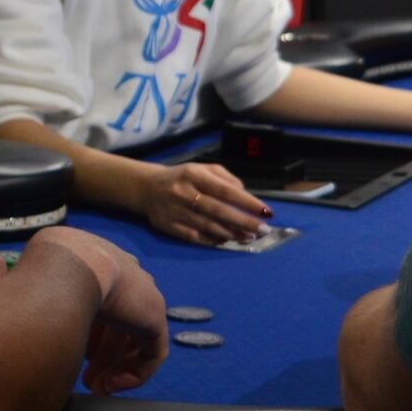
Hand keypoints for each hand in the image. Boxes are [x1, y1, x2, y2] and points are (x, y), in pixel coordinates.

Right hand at [27, 227, 168, 394]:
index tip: (72, 354)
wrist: (69, 264)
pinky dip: (134, 374)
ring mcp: (143, 296)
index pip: (103, 308)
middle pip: (118, 328)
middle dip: (101, 358)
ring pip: (135, 342)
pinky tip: (111, 384)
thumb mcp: (44, 289)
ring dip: (114, 369)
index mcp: (102, 268)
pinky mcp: (155, 317)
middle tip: (86, 381)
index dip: (88, 336)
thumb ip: (49, 305)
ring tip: (96, 388)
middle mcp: (125, 279)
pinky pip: (152, 353)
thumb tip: (37, 327)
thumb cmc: (46, 275)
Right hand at [138, 162, 270, 245]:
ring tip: (249, 237)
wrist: (146, 188)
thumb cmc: (182, 177)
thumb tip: (245, 193)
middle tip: (262, 229)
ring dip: (231, 233)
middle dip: (243, 221)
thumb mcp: (202, 168)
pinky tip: (226, 241)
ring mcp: (175, 211)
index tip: (266, 211)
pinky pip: (194, 236)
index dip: (247, 202)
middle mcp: (183, 192)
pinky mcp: (168, 226)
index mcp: (194, 174)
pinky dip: (212, 240)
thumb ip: (225, 178)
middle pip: (218, 210)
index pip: (225, 190)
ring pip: (208, 225)